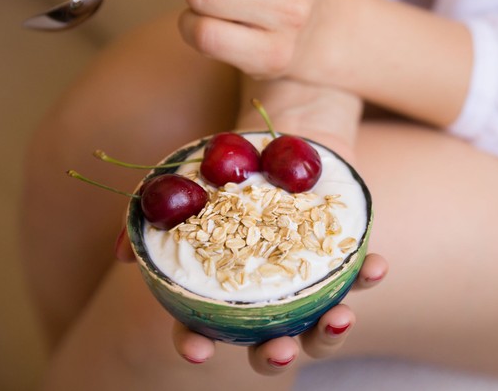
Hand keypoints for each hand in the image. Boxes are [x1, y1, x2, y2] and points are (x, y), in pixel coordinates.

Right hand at [115, 77, 386, 373]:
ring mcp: (310, 284)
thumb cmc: (230, 170)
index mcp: (225, 293)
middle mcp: (269, 300)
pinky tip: (375, 266)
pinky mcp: (344, 259)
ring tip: (340, 316)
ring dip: (332, 331)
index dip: (195, 345)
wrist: (283, 141)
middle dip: (276, 355)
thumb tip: (123, 253)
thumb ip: (154, 216)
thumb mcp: (189, 183)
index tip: (198, 350)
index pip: (202, 332)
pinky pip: (359, 276)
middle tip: (280, 348)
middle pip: (271, 346)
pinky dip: (368, 275)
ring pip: (321, 326)